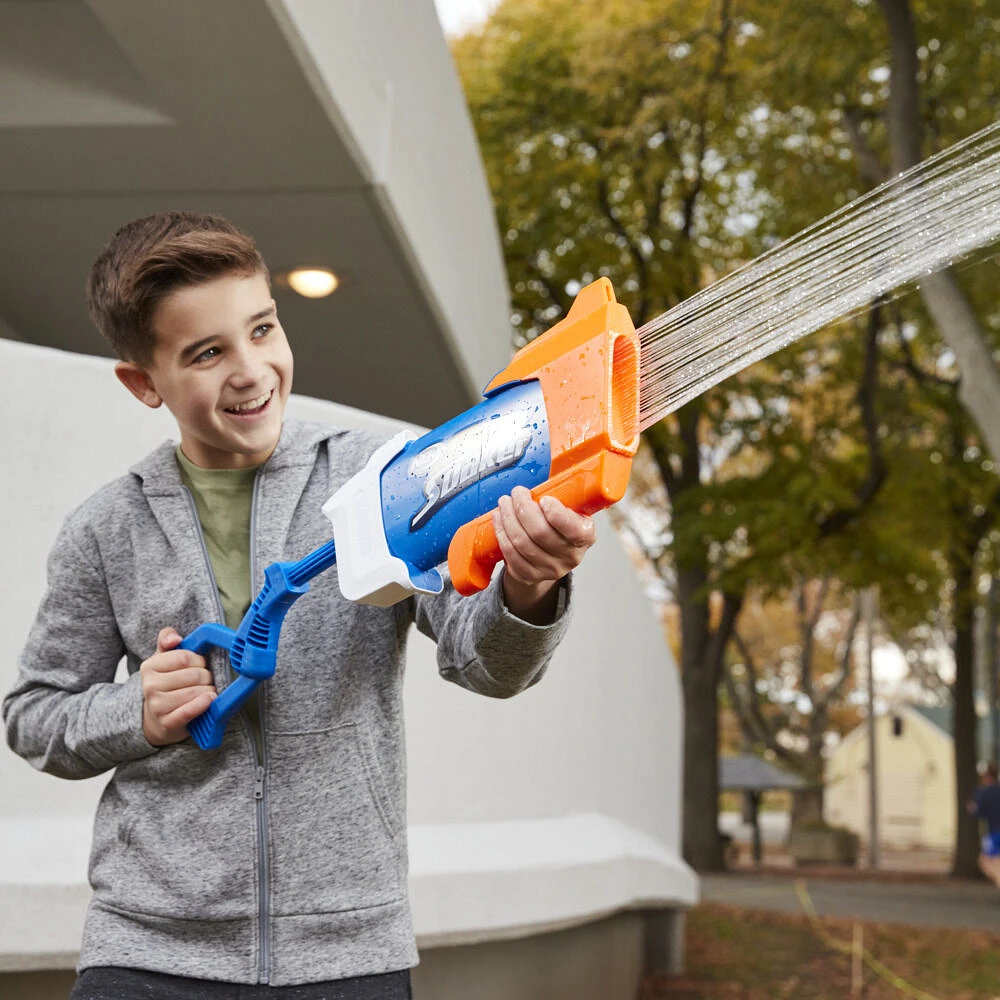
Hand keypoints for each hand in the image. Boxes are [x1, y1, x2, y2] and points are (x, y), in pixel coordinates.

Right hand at [140, 627, 216, 745]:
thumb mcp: (163, 660)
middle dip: (206, 676)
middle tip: (205, 680)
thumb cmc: (167, 685)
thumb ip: (167, 640)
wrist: (156, 719)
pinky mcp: (167, 723)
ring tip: (206, 691)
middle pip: (194, 675)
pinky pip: (190, 710)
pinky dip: (203, 704)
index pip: (185, 657)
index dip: (199, 660)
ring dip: (208, 690)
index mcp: (149, 667)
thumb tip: (174, 637)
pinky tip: (210, 699)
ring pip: (196, 692)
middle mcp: (150, 686)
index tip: (200, 664)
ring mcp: (157, 706)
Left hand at [493, 485, 595, 623]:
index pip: (575, 530)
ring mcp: (549, 570)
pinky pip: (510, 554)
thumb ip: (564, 497)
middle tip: (516, 493)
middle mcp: (571, 557)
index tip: (544, 499)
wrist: (550, 557)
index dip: (557, 514)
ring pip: (521, 542)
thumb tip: (548, 474)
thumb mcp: (571, 511)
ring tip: (504, 502)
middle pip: (540, 533)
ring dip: (508, 518)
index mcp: (586, 536)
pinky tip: (499, 519)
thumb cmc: (559, 526)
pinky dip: (501, 532)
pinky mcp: (529, 576)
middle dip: (523, 508)